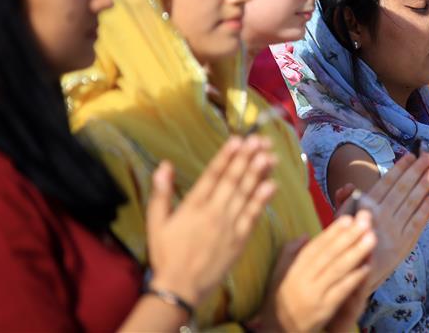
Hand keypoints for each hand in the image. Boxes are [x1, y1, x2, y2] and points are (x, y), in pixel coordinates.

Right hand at [147, 136, 276, 306]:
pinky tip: (272, 185)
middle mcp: (213, 212)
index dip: (226, 156)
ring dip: (259, 174)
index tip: (238, 140)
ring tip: (270, 156)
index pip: (212, 175)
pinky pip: (253, 216)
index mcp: (192, 206)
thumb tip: (164, 165)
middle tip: (260, 140)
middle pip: (233, 180)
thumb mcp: (156, 223)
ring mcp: (229, 226)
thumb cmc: (165, 255)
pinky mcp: (239, 240)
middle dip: (247, 158)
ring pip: (246, 194)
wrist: (180, 288)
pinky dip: (262, 200)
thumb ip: (161, 193)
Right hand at [253, 213, 375, 331]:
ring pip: (337, 270)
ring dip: (356, 252)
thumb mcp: (277, 274)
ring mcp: (314, 295)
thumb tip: (306, 235)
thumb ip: (289, 253)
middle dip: (349, 237)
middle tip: (365, 222)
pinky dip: (354, 278)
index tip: (348, 219)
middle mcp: (303, 279)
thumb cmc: (279, 301)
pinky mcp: (323, 310)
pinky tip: (366, 267)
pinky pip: (341, 290)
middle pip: (329, 255)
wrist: (277, 331)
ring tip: (371, 238)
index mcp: (293, 269)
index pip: (316, 247)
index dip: (332, 232)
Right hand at [334, 150, 428, 291]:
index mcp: (366, 207)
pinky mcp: (405, 244)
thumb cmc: (347, 244)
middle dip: (420, 170)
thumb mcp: (341, 220)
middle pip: (404, 188)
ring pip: (414, 202)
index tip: (413, 154)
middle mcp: (382, 216)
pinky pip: (419, 223)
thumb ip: (345, 200)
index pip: (387, 183)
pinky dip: (428, 209)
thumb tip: (349, 186)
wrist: (353, 277)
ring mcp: (395, 230)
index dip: (401, 168)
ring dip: (428, 184)